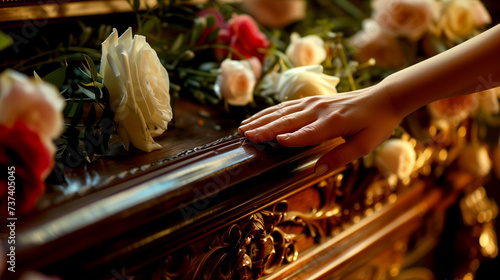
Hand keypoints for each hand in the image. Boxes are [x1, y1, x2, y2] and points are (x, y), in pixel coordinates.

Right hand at [238, 85, 402, 174]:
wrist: (383, 97)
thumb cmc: (376, 124)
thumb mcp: (364, 145)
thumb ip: (339, 157)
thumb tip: (316, 170)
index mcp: (333, 123)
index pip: (307, 132)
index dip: (290, 138)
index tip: (271, 142)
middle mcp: (319, 110)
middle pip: (287, 120)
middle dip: (265, 127)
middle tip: (244, 135)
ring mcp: (314, 102)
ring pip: (282, 111)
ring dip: (262, 118)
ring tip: (243, 126)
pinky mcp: (312, 100)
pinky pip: (287, 105)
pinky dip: (270, 111)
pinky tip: (259, 116)